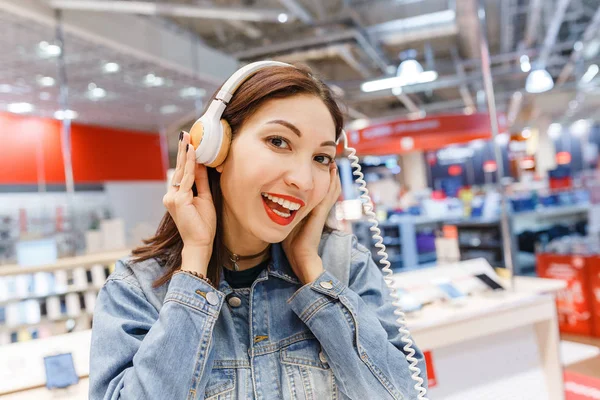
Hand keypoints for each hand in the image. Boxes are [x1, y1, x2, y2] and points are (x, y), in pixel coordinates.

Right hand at [162, 132, 215, 267]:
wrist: (200, 242)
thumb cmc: (203, 224)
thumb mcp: (204, 198)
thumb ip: (201, 181)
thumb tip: (202, 165)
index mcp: (176, 196)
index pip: (182, 173)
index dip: (185, 158)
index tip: (188, 143)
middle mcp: (171, 195)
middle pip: (180, 170)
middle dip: (183, 152)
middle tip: (185, 135)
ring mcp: (172, 197)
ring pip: (183, 172)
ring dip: (187, 155)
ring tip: (189, 140)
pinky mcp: (178, 199)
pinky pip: (187, 179)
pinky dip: (191, 165)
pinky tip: (193, 153)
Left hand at [283, 162, 340, 284]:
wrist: (300, 256)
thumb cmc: (291, 243)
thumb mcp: (287, 223)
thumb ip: (283, 214)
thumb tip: (272, 203)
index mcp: (311, 211)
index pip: (319, 192)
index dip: (321, 180)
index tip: (318, 166)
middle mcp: (319, 209)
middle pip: (328, 188)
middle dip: (328, 174)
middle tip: (330, 160)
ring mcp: (322, 211)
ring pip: (331, 190)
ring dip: (332, 177)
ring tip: (332, 163)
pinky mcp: (321, 212)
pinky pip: (329, 195)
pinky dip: (332, 184)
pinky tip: (332, 173)